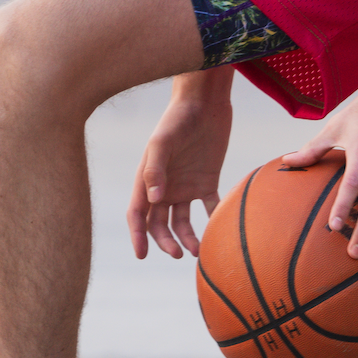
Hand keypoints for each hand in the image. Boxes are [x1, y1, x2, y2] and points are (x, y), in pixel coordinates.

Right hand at [127, 69, 232, 260]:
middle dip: (166, 242)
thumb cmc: (177, 119)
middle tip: (178, 254)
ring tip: (199, 250)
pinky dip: (214, 219)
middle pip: (160, 224)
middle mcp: (164, 187)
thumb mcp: (162, 142)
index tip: (142, 255)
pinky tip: (220, 228)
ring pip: (183, 222)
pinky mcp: (207, 181)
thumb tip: (154, 200)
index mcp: (148, 179)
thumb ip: (155, 169)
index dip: (137, 236)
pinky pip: (209, 207)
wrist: (205, 102)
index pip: (138, 214)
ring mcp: (185, 186)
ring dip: (188, 238)